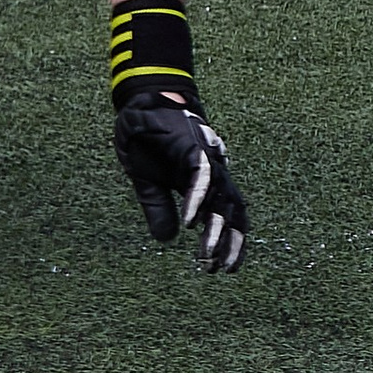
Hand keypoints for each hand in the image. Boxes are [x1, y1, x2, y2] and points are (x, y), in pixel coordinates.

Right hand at [112, 95, 248, 271]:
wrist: (141, 102)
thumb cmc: (148, 141)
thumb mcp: (148, 184)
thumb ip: (158, 210)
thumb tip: (167, 240)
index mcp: (203, 183)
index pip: (225, 215)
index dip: (229, 241)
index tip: (224, 269)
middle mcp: (211, 172)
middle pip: (231, 209)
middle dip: (230, 241)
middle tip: (221, 270)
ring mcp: (204, 158)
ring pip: (220, 196)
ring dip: (215, 227)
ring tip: (207, 255)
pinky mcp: (190, 145)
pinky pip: (200, 174)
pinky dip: (197, 198)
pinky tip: (189, 221)